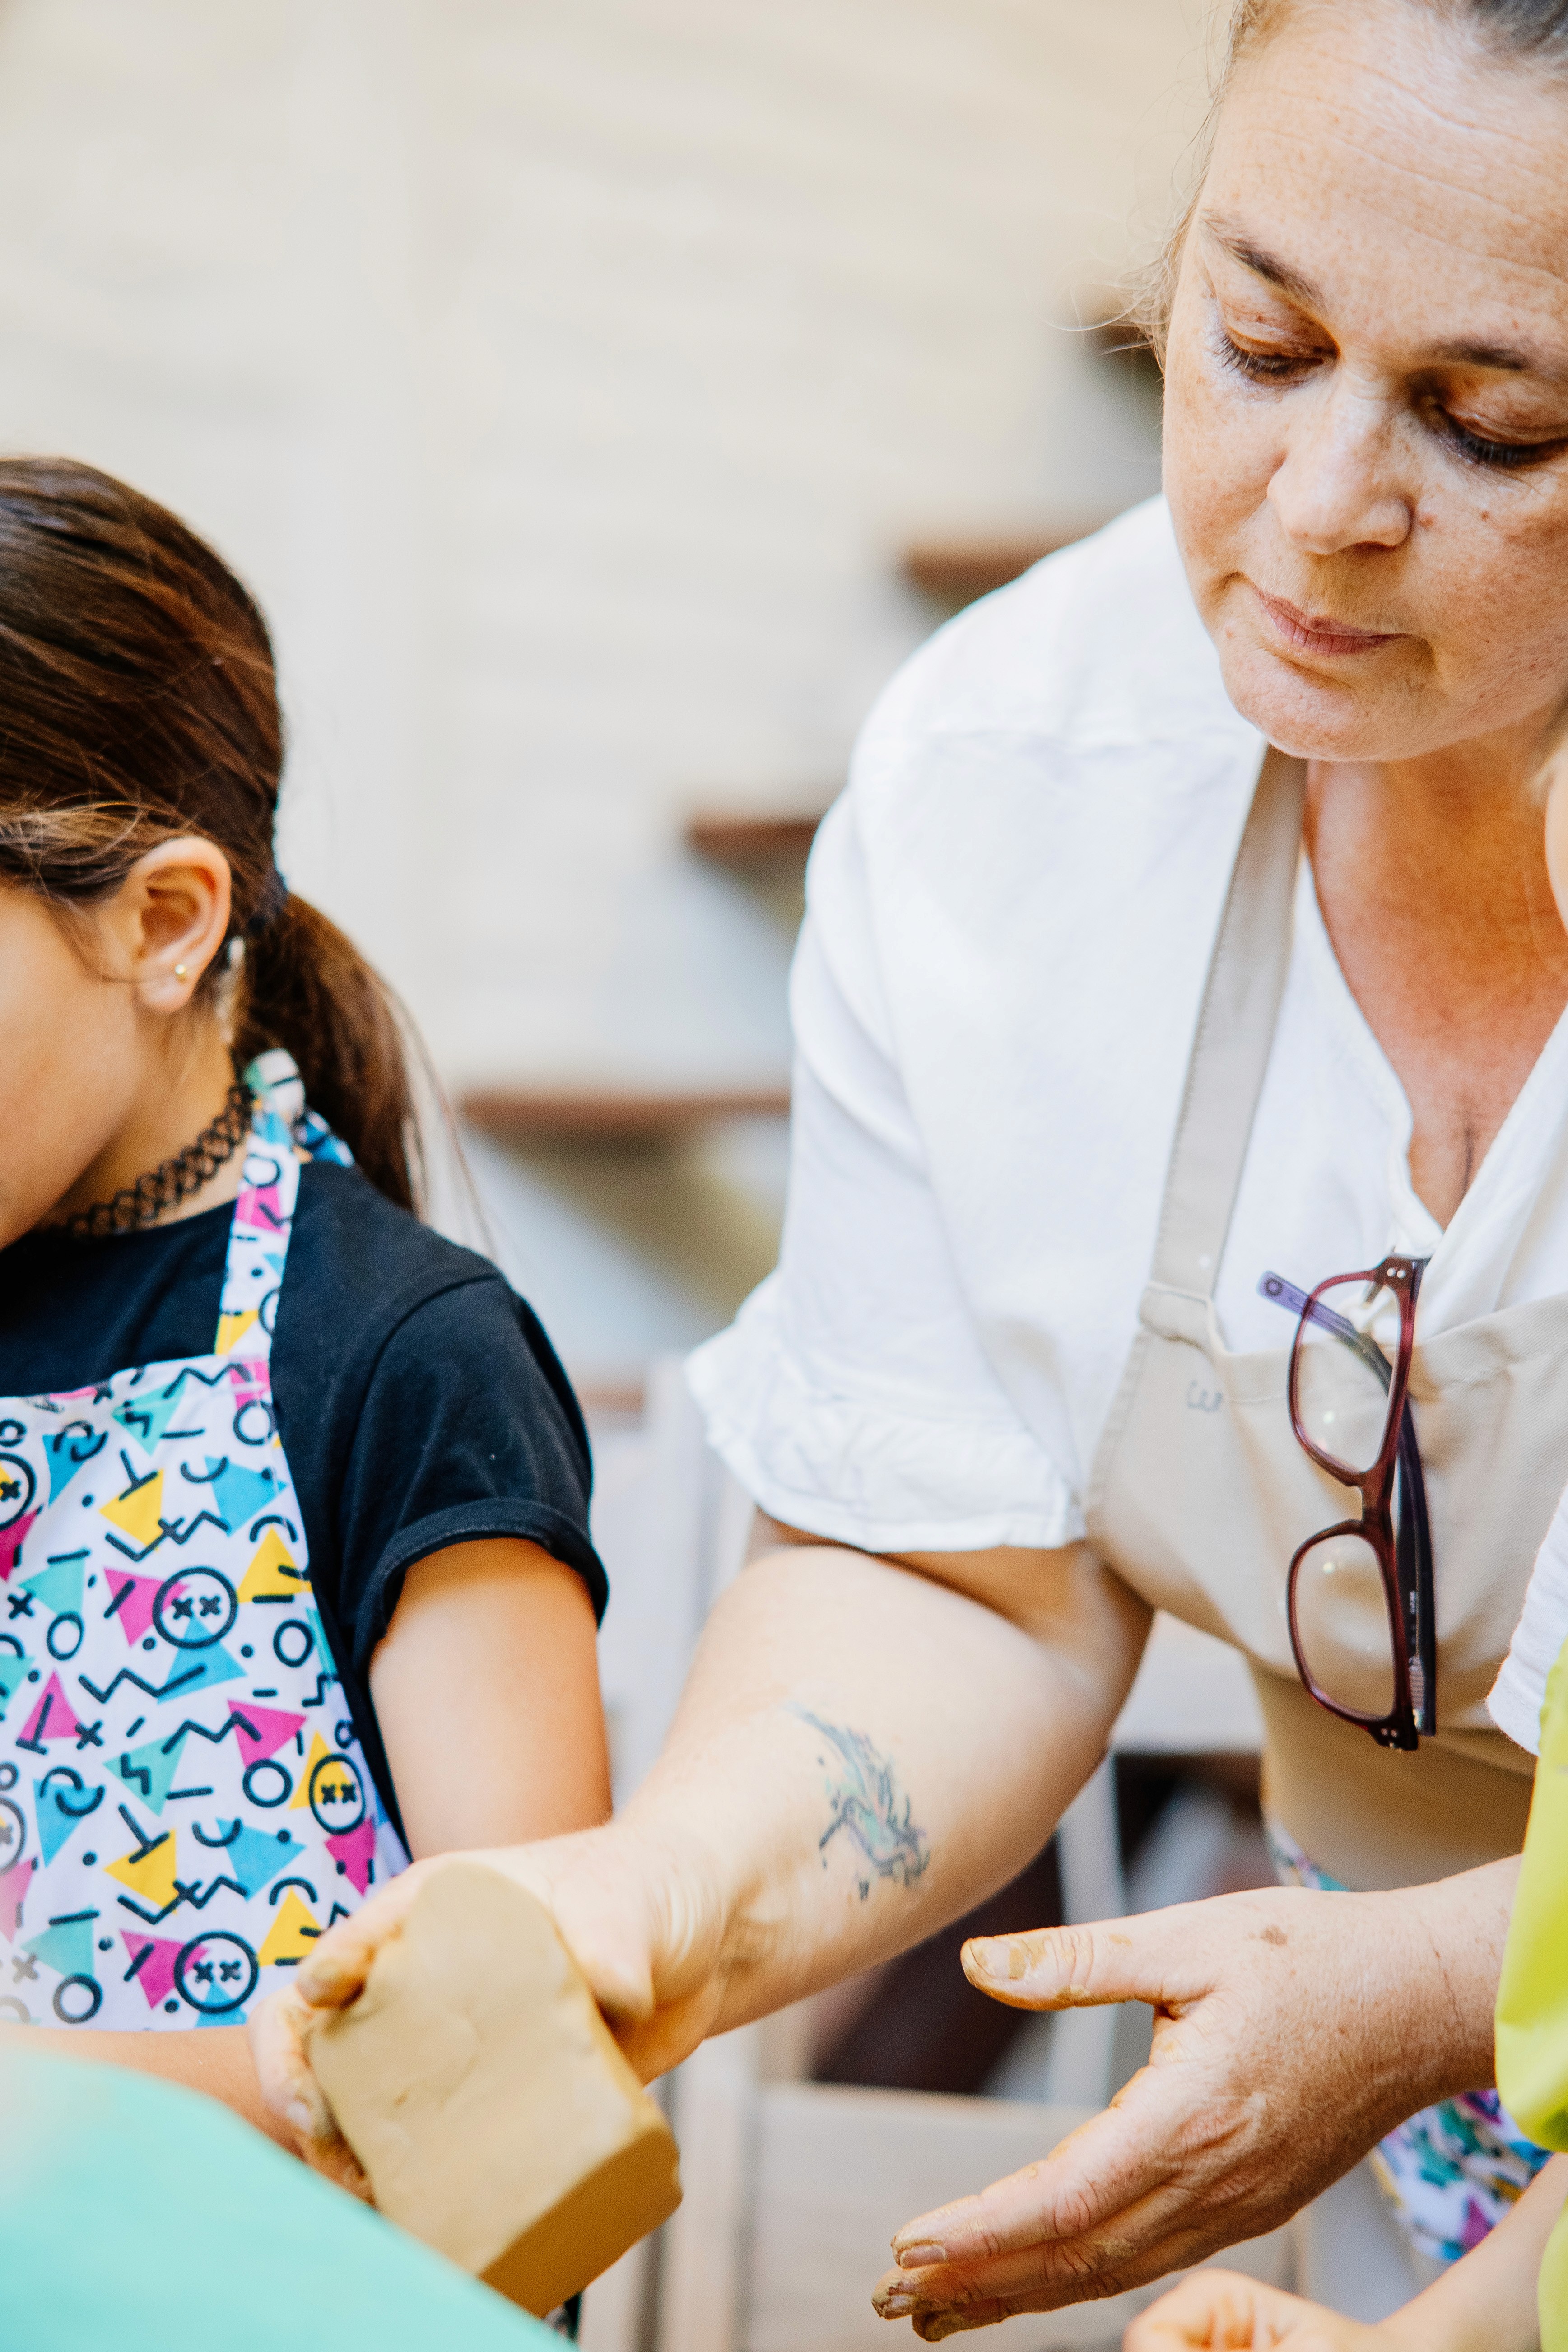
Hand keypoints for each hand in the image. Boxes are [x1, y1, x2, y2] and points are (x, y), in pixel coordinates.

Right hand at [249, 1822, 731, 2180]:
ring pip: (366, 2103)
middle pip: (322, 2045)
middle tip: (347, 2164)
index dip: (301, 2028)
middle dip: (307, 2110)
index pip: (331, 1963)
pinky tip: (435, 2215)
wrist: (704, 1937)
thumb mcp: (628, 1899)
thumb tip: (611, 1997)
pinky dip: (420, 2182)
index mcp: (429, 1911)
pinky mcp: (494, 2093)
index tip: (320, 2092)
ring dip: (353, 2157)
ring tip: (381, 2199)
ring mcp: (453, 2040)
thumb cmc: (650, 1887)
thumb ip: (612, 1940)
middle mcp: (423, 1976)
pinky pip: (434, 2142)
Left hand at [871, 1876, 1496, 2335]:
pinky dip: (1079, 2276)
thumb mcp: (1189, 1935)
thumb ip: (1079, 1958)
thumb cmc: (1310, 1954)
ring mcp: (1237, 2206)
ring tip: (937, 2307)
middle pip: (1077, 2256)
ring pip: (1110, 2271)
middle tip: (888, 2298)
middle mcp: (1214, 2182)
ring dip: (1020, 2292)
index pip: (1065, 2199)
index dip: (981, 2232)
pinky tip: (1037, 2276)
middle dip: (977, 2282)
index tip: (907, 2248)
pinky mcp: (1251, 2204)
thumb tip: (978, 1962)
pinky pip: (1149, 2258)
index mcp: (1192, 2116)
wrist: (1422, 1999)